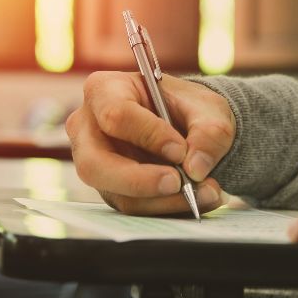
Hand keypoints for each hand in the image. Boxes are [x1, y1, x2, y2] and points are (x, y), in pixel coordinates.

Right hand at [65, 71, 235, 215]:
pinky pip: (133, 206)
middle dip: (140, 180)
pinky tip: (196, 198)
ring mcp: (95, 163)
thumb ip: (209, 132)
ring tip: (205, 192)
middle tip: (179, 183)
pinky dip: (168, 207)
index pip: (116, 114)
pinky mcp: (111, 189)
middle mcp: (88, 128)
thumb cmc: (188, 106)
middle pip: (95, 164)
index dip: (149, 134)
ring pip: (117, 194)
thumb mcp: (208, 109)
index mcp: (104, 90)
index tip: (181, 149)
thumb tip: (196, 168)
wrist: (188, 125)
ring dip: (164, 200)